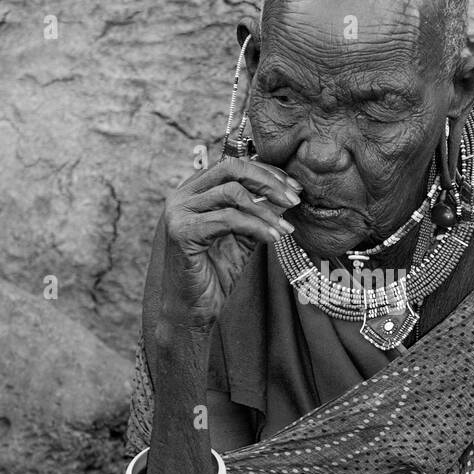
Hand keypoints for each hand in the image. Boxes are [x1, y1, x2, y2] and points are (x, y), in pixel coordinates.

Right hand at [160, 157, 301, 327]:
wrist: (192, 310)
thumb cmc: (216, 273)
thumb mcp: (243, 235)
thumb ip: (257, 211)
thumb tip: (289, 192)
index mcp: (194, 191)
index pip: (233, 164)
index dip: (267, 171)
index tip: (294, 188)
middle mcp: (182, 196)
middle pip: (231, 168)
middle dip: (268, 181)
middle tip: (294, 200)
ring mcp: (179, 212)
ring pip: (233, 194)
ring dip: (267, 210)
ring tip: (287, 230)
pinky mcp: (183, 232)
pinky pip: (229, 219)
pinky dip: (257, 226)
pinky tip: (273, 238)